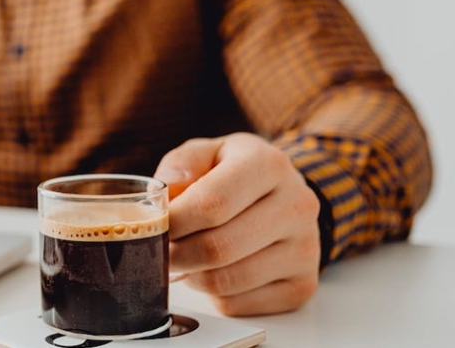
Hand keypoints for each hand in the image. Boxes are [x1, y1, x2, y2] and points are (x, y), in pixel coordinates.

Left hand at [154, 133, 320, 315]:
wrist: (284, 195)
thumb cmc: (234, 173)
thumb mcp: (207, 152)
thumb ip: (180, 166)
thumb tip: (165, 196)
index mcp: (268, 165)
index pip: (211, 204)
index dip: (173, 222)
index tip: (154, 227)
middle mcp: (296, 206)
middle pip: (217, 248)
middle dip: (176, 254)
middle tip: (160, 250)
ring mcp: (305, 249)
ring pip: (225, 281)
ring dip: (191, 276)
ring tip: (186, 258)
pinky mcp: (302, 285)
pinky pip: (237, 304)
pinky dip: (212, 294)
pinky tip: (213, 271)